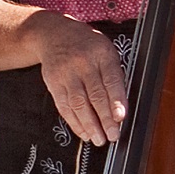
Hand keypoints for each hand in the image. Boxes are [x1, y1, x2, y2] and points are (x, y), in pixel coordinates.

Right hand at [27, 12, 128, 144]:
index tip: (120, 117)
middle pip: (94, 95)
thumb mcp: (105, 51)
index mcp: (102, 54)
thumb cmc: (87, 46)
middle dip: (104, 118)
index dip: (116, 100)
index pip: (111, 80)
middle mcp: (83, 63)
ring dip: (89, 124)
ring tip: (98, 139)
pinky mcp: (53, 83)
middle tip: (112, 135)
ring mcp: (66, 74)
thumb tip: (121, 106)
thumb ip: (114, 74)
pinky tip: (83, 132)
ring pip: (78, 103)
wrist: (54, 35)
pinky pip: (64, 106)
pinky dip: (74, 122)